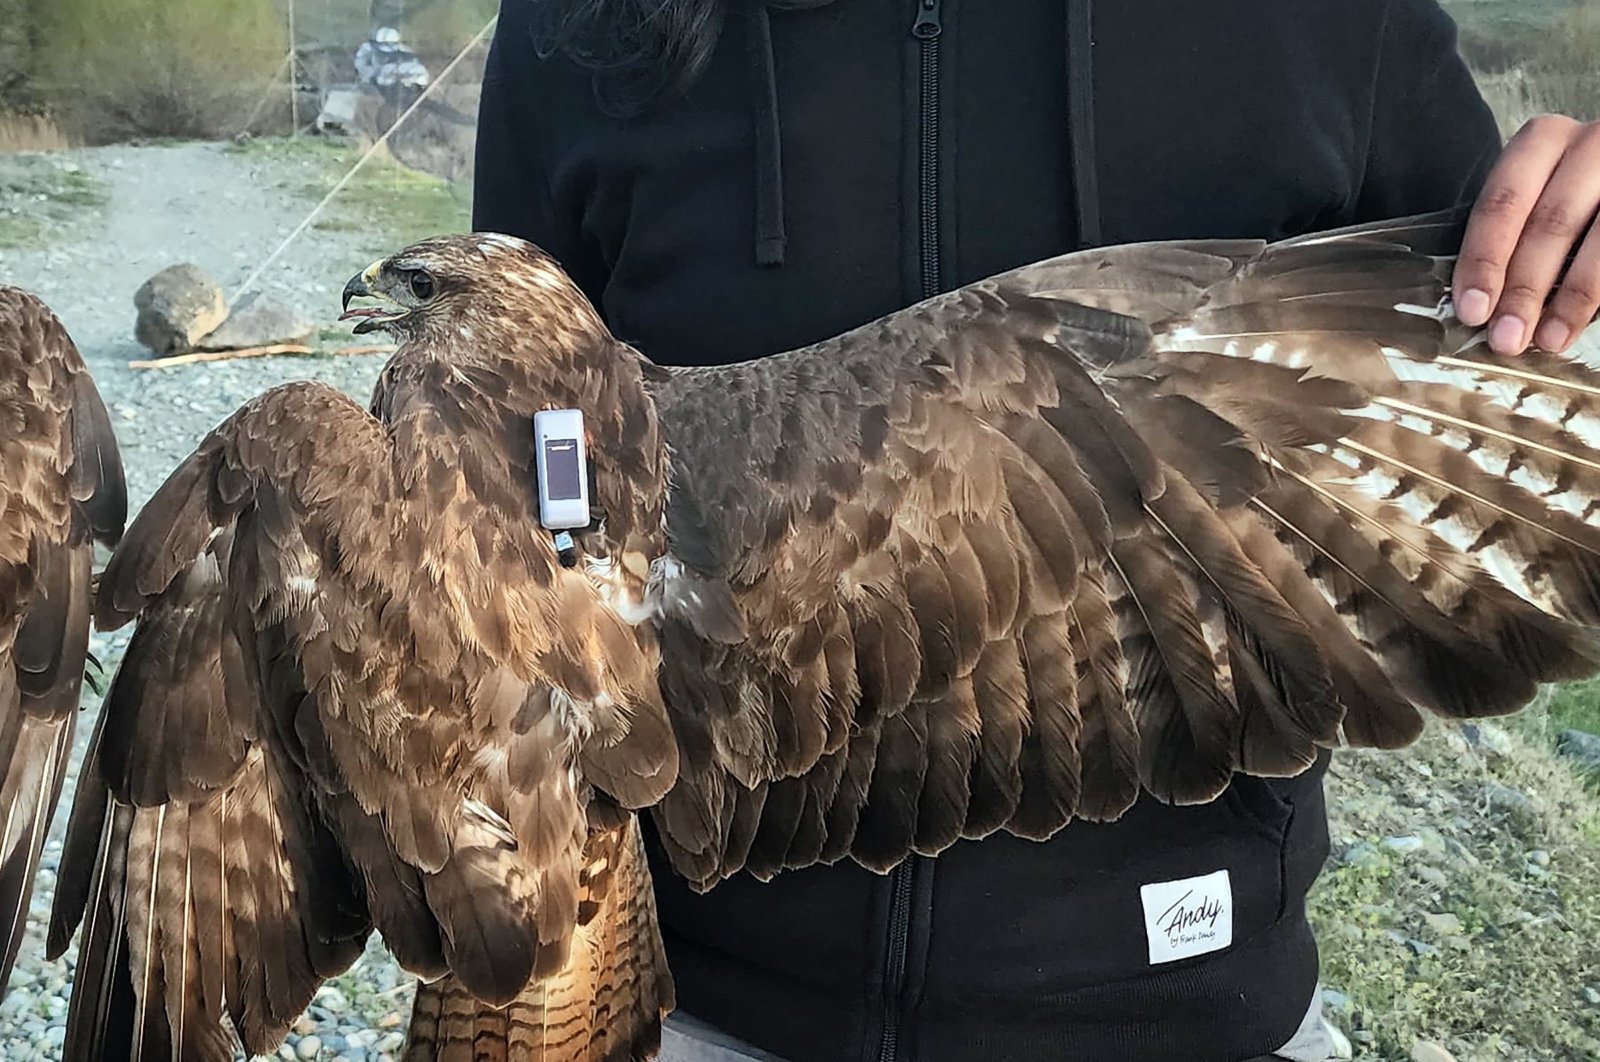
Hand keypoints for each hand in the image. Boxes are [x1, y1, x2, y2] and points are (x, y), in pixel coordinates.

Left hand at [1453, 115, 1599, 355]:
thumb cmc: (1570, 195)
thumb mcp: (1536, 196)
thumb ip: (1512, 236)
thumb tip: (1477, 305)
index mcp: (1544, 140)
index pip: (1502, 202)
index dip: (1484, 260)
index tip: (1472, 311)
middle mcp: (1592, 143)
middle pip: (1550, 223)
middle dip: (1524, 288)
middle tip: (1506, 339)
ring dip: (1570, 298)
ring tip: (1547, 340)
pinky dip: (1599, 292)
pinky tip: (1581, 324)